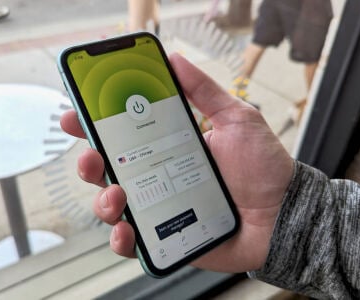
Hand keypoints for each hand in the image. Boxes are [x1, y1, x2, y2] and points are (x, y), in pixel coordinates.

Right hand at [60, 53, 293, 272]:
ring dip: (103, 200)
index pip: (122, 134)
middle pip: (109, 170)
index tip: (76, 116)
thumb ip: (205, 91)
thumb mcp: (236, 118)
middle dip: (89, 162)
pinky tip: (126, 230)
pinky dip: (120, 238)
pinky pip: (132, 241)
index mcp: (167, 147)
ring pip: (113, 205)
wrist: (283, 214)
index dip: (94, 125)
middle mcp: (157, 176)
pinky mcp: (165, 238)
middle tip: (93, 156)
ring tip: (117, 195)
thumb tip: (175, 60)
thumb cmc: (262, 167)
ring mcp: (159, 208)